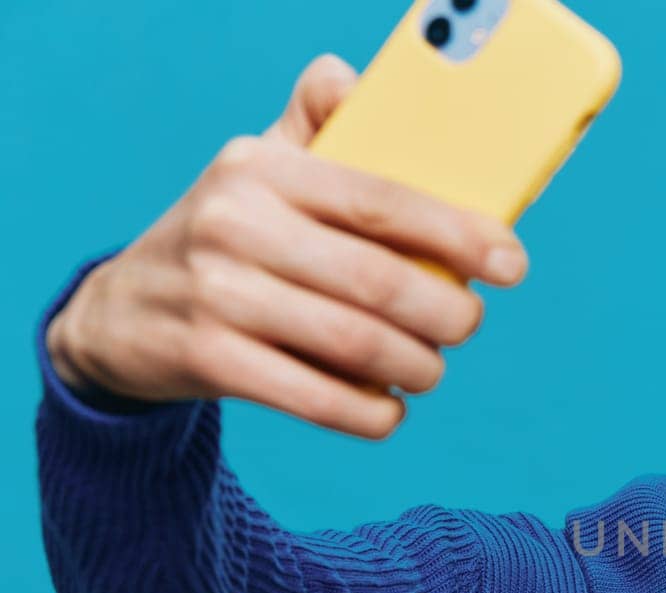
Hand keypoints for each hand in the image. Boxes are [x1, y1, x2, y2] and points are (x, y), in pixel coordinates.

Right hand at [45, 54, 528, 438]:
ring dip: (416, 366)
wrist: (125, 314)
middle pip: (378, 282)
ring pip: (355, 343)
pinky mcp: (208, 359)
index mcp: (262, 168)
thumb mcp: (261, 168)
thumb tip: (353, 78)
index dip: (459, 235)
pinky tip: (389, 409)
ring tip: (430, 368)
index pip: (382, 201)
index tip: (511, 264)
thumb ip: (316, 125)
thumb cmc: (231, 236)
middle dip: (447, 313)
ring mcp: (216, 294)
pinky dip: (369, 412)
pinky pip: (315, 398)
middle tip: (466, 324)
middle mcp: (234, 224)